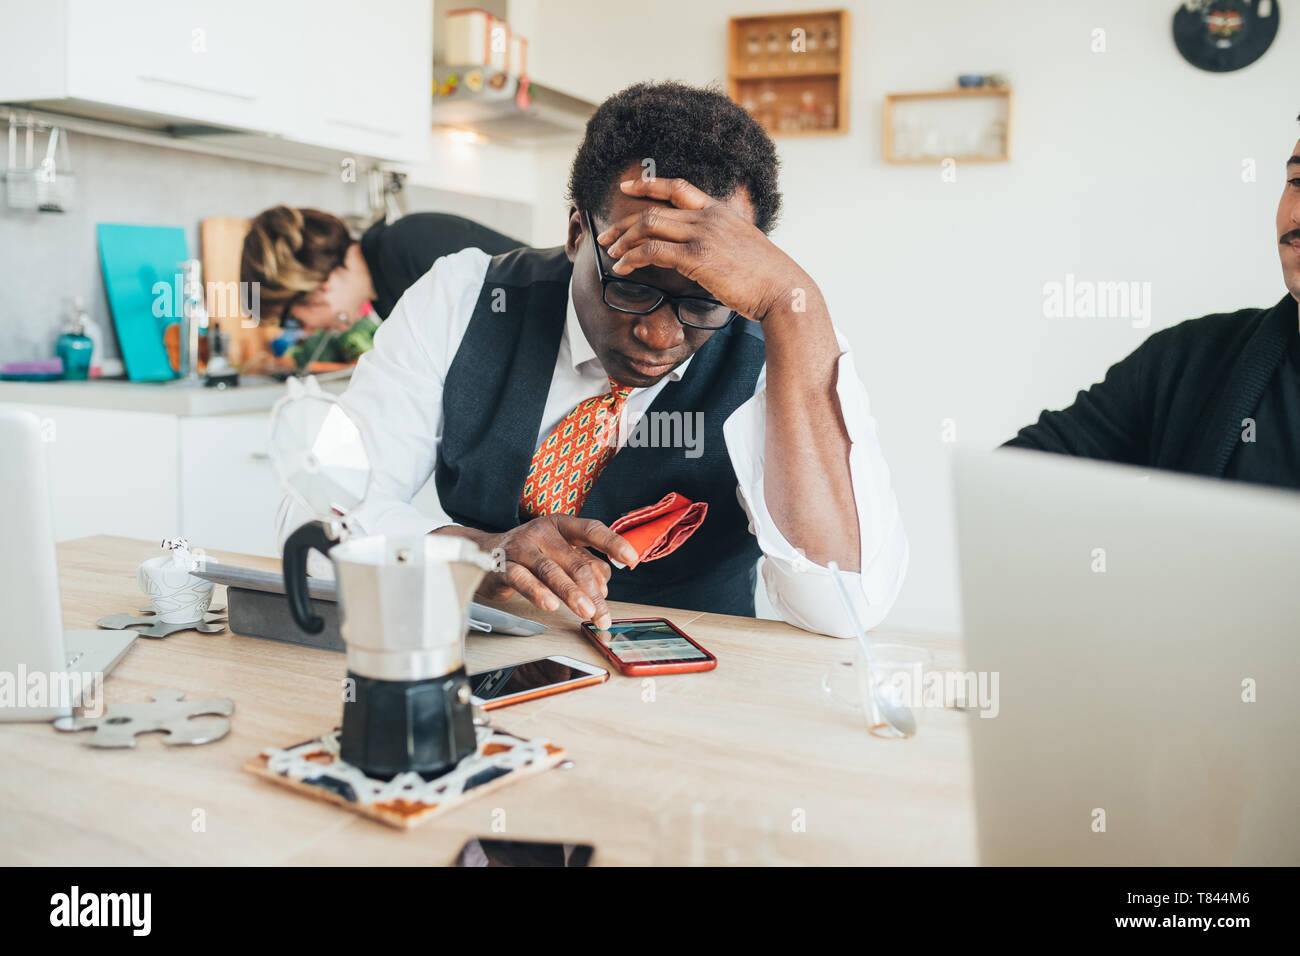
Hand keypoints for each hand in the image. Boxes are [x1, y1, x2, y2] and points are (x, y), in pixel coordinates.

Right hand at [435, 517, 638, 628]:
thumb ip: (584, 565)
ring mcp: (521, 547)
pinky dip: (537, 593)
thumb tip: (604, 586)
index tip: (633, 560)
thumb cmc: (530, 554)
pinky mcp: (502, 566)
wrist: (481, 553)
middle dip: (594, 591)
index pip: (591, 529)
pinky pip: (523, 580)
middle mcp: (541, 532)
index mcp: (560, 525)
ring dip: (572, 594)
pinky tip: (551, 605)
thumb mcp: (560, 553)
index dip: (613, 543)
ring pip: (552, 571)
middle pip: (575, 561)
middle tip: (604, 615)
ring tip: (587, 612)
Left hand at [597, 177, 810, 321]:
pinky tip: (624, 267)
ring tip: (611, 253)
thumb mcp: (743, 248)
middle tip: (607, 236)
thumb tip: (704, 256)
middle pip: (654, 209)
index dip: (648, 184)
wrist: (783, 290)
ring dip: (624, 240)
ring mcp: (702, 235)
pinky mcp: (697, 257)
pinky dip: (633, 257)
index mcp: (719, 211)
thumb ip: (720, 242)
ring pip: (649, 226)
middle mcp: (708, 217)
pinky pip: (653, 251)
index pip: (678, 186)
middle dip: (624, 223)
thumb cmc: (766, 278)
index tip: (627, 187)